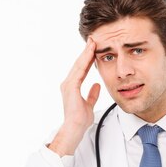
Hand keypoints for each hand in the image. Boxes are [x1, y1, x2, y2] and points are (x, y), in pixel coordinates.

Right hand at [48, 37, 100, 155]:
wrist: (75, 128)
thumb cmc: (80, 120)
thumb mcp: (89, 104)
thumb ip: (92, 94)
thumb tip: (97, 85)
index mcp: (72, 86)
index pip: (82, 68)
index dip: (88, 58)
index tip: (94, 48)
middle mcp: (68, 83)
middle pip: (79, 64)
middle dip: (87, 51)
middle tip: (93, 39)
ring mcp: (68, 84)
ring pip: (79, 65)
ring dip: (86, 53)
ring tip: (93, 42)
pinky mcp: (70, 87)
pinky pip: (79, 71)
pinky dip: (85, 61)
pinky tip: (90, 53)